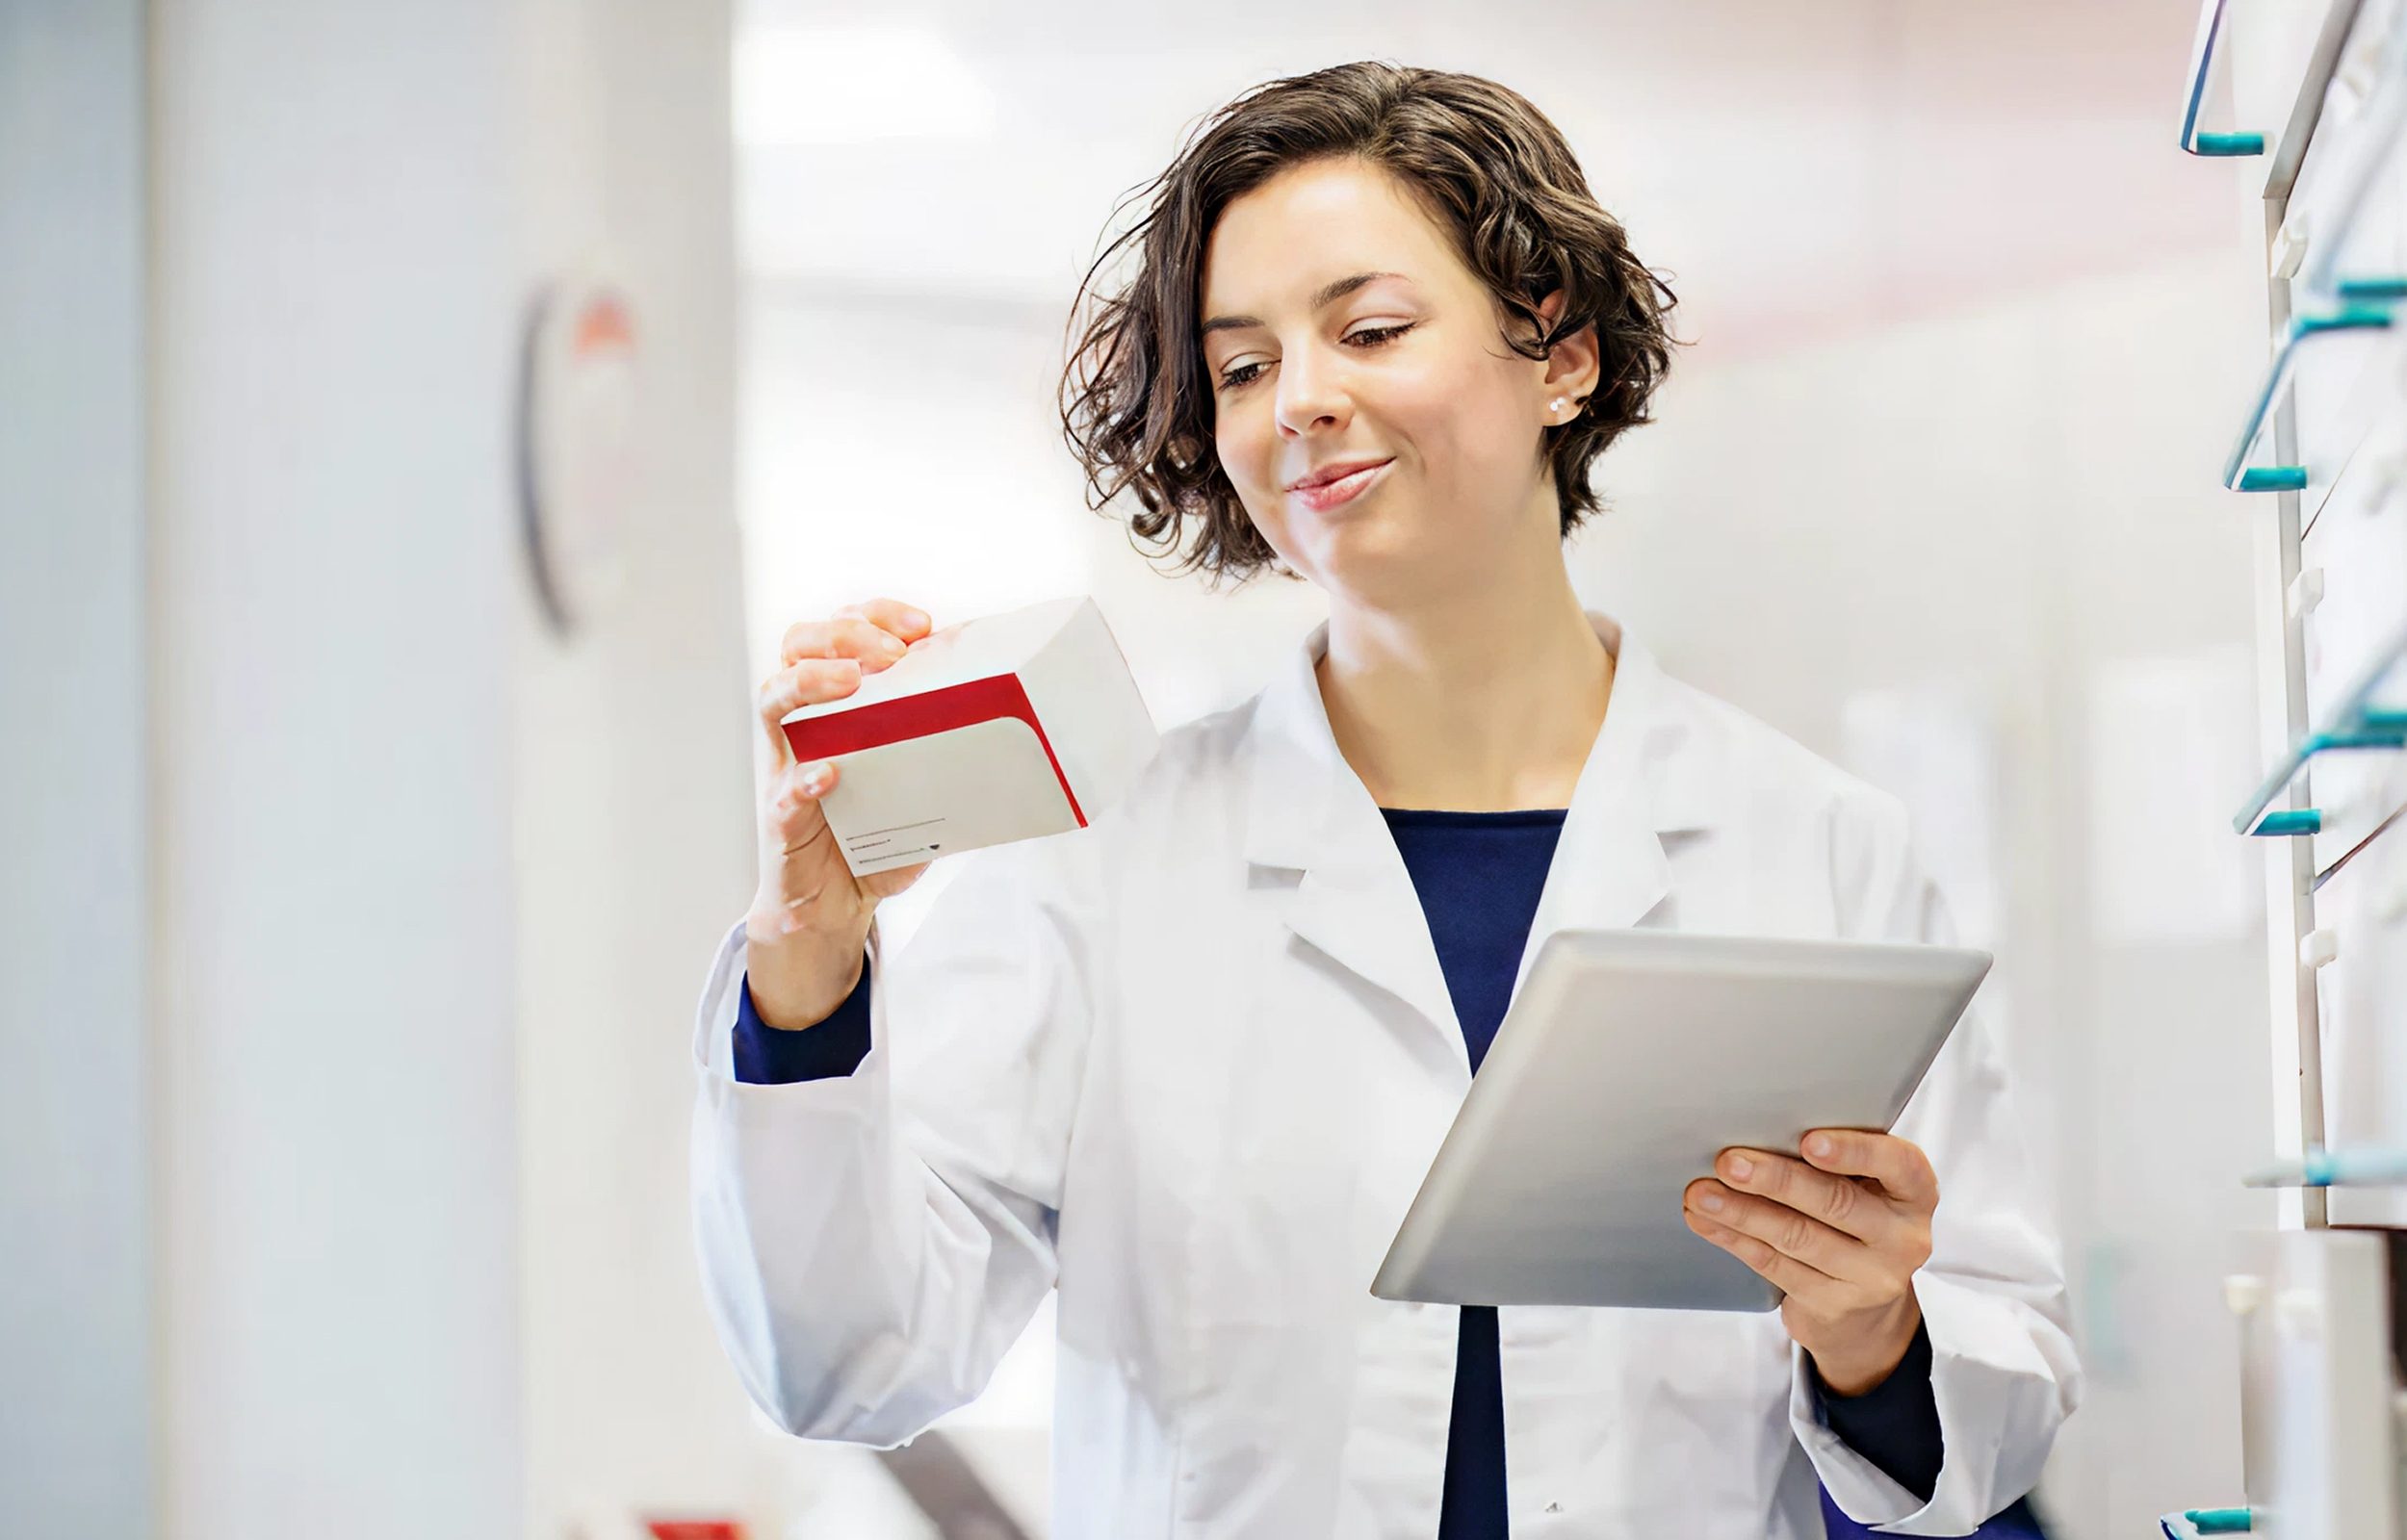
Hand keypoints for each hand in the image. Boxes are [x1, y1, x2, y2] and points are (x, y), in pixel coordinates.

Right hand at [745, 598, 936, 1029]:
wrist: (833, 903)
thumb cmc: (874, 832)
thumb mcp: (916, 779)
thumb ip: (947, 750)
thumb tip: (1025, 726)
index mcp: (832, 702)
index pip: (839, 630)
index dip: (875, 614)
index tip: (923, 624)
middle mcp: (799, 723)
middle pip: (796, 645)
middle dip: (844, 633)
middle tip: (891, 650)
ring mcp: (783, 766)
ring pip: (772, 699)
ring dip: (810, 680)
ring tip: (852, 681)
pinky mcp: (780, 819)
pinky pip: (783, 791)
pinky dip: (805, 780)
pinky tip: (831, 773)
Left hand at [1681, 1129, 1937, 1394]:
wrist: (1865, 1311)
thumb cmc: (1857, 1221)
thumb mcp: (1867, 1187)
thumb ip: (1835, 1159)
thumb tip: (1760, 1126)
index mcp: (1915, 1192)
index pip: (1898, 1164)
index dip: (1854, 1151)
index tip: (1808, 1141)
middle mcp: (1902, 1237)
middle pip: (1835, 1202)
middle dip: (1776, 1180)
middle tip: (1729, 1162)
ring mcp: (1871, 1277)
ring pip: (1798, 1237)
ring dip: (1742, 1211)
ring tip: (1702, 1193)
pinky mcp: (1833, 1305)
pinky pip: (1776, 1265)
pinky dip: (1735, 1239)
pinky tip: (1707, 1222)